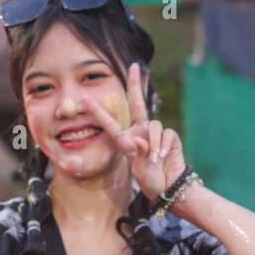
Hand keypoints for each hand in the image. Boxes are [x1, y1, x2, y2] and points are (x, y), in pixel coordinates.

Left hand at [84, 62, 185, 200]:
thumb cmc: (150, 181)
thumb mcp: (140, 171)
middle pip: (137, 103)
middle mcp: (140, 133)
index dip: (98, 112)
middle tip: (134, 66)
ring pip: (154, 126)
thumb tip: (140, 139)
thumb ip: (139, 154)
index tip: (85, 101)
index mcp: (126, 141)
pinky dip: (163, 146)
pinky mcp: (170, 137)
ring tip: (155, 159)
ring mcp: (155, 134)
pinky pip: (166, 134)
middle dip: (135, 84)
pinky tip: (163, 156)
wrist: (169, 188)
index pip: (110, 124)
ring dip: (154, 143)